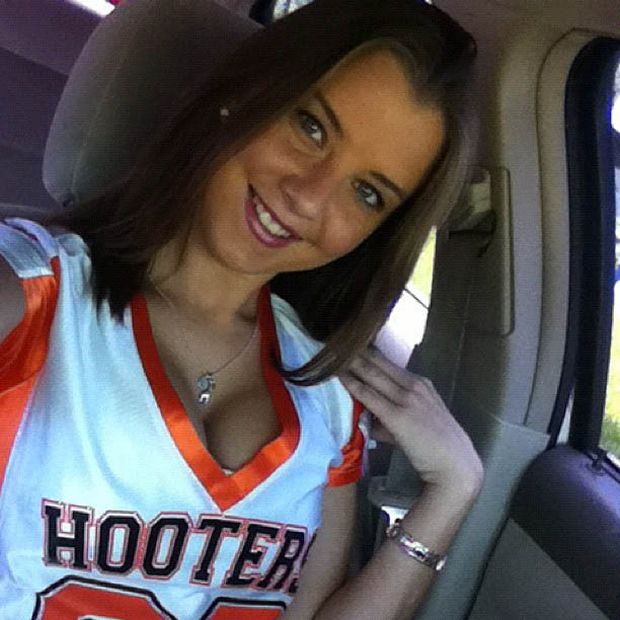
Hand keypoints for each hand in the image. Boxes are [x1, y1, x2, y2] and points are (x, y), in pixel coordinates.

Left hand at [340, 347, 482, 496]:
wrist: (455, 466)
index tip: (350, 343)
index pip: (388, 363)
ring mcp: (407, 399)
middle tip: (335, 339)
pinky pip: (369, 395)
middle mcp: (414, 385)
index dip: (368, 352)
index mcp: (420, 384)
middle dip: (356, 350)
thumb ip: (389, 419)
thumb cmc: (436, 448)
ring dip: (351, 362)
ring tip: (332, 351)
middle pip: (378, 362)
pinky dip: (352, 384)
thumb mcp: (415, 424)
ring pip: (372, 374)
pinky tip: (338, 376)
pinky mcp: (398, 415)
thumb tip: (368, 420)